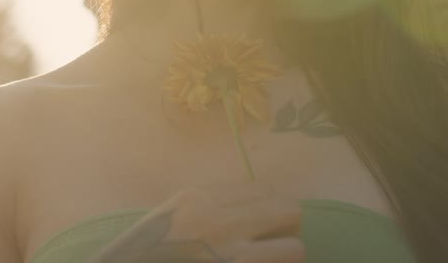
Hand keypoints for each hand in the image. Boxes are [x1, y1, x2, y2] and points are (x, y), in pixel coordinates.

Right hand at [90, 180, 304, 261]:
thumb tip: (256, 204)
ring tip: (270, 260)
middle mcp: (221, 223)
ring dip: (286, 256)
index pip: (265, 191)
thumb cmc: (152, 247)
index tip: (265, 222)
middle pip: (289, 211)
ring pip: (295, 248)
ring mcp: (233, 256)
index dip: (271, 208)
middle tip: (274, 242)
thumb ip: (211, 203)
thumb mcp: (175, 212)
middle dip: (286, 228)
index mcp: (202, 199)